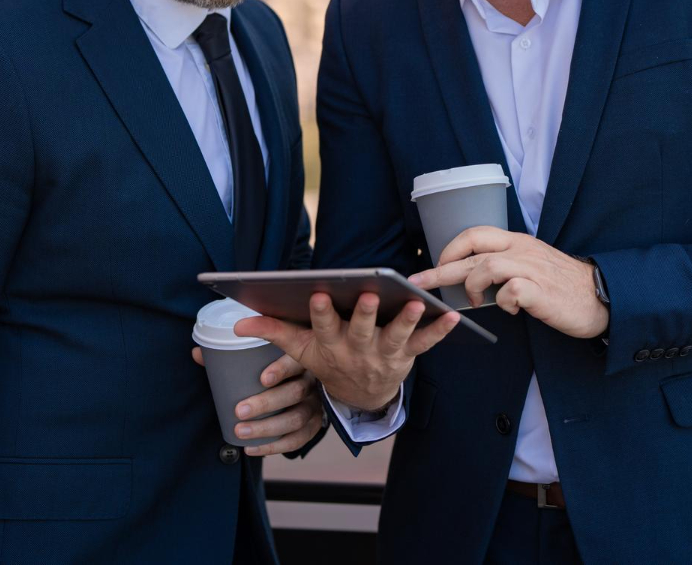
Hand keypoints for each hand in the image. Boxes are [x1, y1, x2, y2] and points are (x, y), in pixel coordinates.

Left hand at [190, 349, 323, 455]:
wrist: (298, 388)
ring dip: (267, 427)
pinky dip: (274, 446)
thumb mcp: (258, 360)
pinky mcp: (313, 426)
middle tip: (240, 410)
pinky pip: (297, 440)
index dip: (282, 369)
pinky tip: (252, 448)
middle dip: (267, 403)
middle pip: (295, 392)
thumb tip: (197, 354)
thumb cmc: (273, 370)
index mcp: (300, 360)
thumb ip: (229, 357)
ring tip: (241, 431)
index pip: (296, 360)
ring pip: (296, 418)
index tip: (262, 379)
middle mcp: (312, 382)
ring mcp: (315, 405)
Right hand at [232, 292, 460, 412]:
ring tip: (417, 303)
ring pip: (395, 336)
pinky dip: (440, 330)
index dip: (320, 313)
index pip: (322, 328)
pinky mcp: (407, 356)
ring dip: (407, 320)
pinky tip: (452, 315)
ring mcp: (383, 354)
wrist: (361, 397)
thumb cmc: (330, 362)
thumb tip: (238, 324)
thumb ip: (273, 332)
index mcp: (329, 346)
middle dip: (362, 314)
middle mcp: (356, 350)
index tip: (316, 293)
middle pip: (359, 330)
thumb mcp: (301, 351)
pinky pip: (425, 343)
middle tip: (367, 295)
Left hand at [408, 226, 608, 339]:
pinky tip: (510, 310)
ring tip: (472, 302)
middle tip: (420, 284)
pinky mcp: (541, 292)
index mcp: (517, 242)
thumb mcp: (532, 264)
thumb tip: (471, 278)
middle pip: (471, 252)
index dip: (450, 248)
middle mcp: (522, 251)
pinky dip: (502, 302)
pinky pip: (510, 292)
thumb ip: (505, 266)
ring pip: (486, 267)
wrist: (601, 296)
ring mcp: (532, 270)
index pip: (475, 234)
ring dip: (471, 286)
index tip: (435, 265)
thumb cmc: (562, 284)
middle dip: (439, 269)